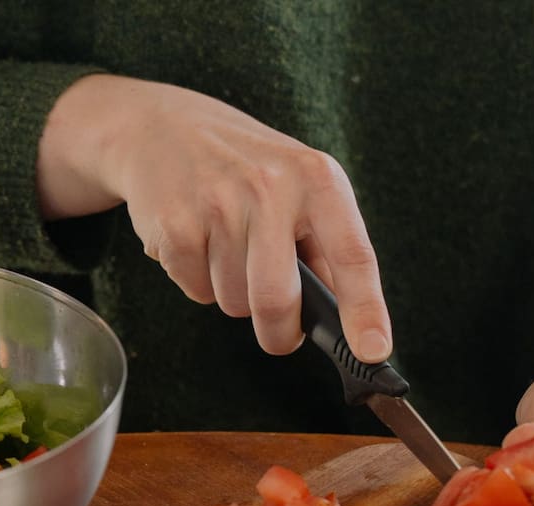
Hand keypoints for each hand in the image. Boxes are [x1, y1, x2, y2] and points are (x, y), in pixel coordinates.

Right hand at [36, 74, 390, 359]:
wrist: (161, 126)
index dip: (364, 309)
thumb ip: (324, 245)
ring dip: (232, 294)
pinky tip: (195, 241)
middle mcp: (269, 186)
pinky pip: (196, 290)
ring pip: (233, 302)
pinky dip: (197, 280)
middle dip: (278, 332)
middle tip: (277, 332)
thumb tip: (349, 321)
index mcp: (316, 177)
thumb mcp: (297, 184)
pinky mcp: (174, 224)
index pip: (352, 254)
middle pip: (276, 300)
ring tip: (224, 249)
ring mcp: (217, 203)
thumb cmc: (241, 165)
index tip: (372, 350)